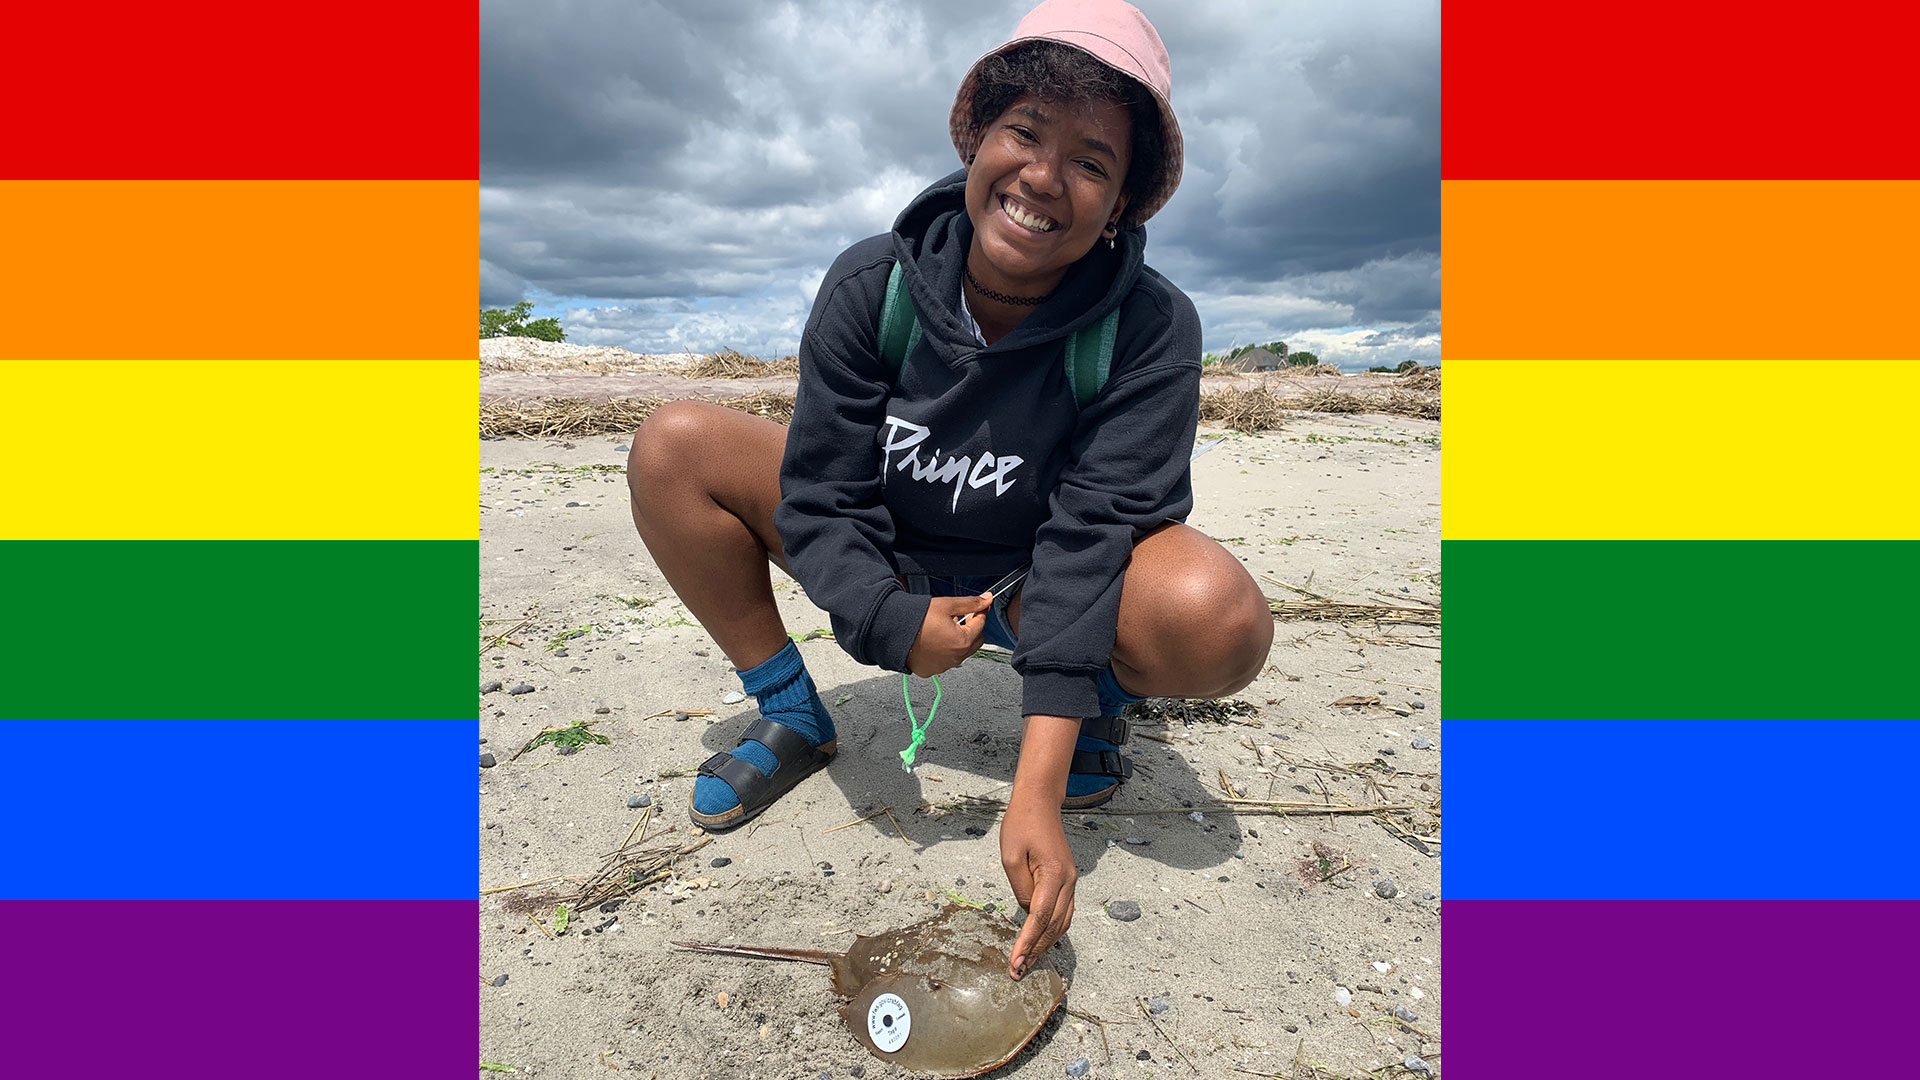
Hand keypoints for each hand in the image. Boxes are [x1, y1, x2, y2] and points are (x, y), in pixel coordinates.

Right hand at [905, 593, 991, 677]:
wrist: (892, 632)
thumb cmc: (916, 619)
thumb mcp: (946, 605)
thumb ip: (970, 603)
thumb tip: (986, 599)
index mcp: (963, 641)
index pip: (981, 624)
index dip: (980, 612)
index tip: (979, 606)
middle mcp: (956, 658)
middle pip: (975, 641)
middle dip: (972, 628)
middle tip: (962, 616)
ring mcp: (944, 666)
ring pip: (961, 652)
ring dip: (959, 640)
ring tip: (944, 627)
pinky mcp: (931, 670)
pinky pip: (945, 661)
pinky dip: (945, 651)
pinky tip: (935, 640)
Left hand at [1000, 785, 1076, 978]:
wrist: (1041, 802)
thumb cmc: (1022, 824)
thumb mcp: (1011, 856)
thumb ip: (1020, 888)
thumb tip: (1027, 911)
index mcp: (1053, 874)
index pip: (1040, 918)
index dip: (1028, 943)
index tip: (1016, 962)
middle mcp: (1068, 881)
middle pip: (1054, 926)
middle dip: (1036, 951)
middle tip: (1018, 972)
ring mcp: (1070, 881)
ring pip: (1062, 922)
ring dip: (1045, 944)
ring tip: (1027, 962)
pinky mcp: (1066, 880)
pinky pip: (1063, 912)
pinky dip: (1052, 930)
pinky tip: (1040, 941)